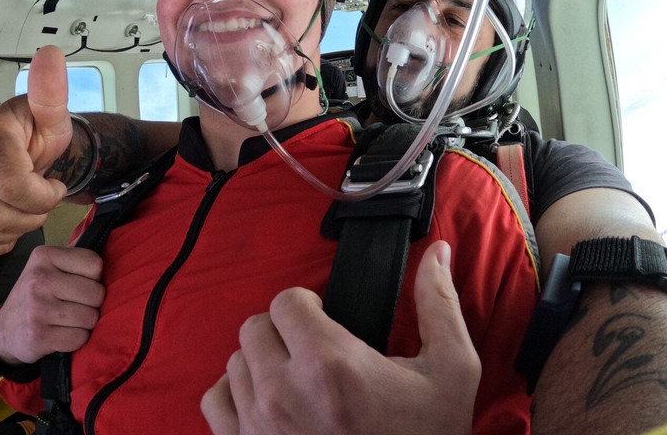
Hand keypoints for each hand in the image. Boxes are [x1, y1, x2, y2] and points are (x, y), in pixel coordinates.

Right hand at [0, 46, 76, 254]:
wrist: (26, 151)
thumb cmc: (39, 133)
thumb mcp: (53, 115)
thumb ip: (51, 91)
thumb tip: (51, 52)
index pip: (10, 183)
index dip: (41, 195)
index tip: (55, 185)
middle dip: (31, 213)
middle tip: (42, 198)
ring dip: (17, 227)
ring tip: (28, 207)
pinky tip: (10, 218)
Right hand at [0, 245, 104, 365]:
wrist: (5, 330)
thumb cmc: (36, 294)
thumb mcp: (47, 266)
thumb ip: (74, 254)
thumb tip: (104, 234)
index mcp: (44, 256)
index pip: (95, 264)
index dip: (94, 278)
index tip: (80, 283)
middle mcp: (39, 279)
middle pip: (96, 293)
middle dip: (92, 304)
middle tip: (76, 306)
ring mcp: (37, 308)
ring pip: (90, 318)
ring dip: (85, 323)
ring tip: (69, 320)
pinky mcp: (38, 335)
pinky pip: (79, 339)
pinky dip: (76, 340)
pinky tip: (62, 334)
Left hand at [201, 241, 479, 434]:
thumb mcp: (451, 372)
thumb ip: (439, 304)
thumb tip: (436, 250)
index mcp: (329, 363)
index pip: (285, 301)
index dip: (309, 307)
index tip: (326, 325)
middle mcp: (282, 392)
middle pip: (254, 327)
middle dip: (283, 333)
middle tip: (313, 354)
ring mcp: (256, 426)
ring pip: (236, 362)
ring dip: (263, 364)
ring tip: (297, 383)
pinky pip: (215, 401)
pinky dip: (237, 397)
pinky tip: (269, 404)